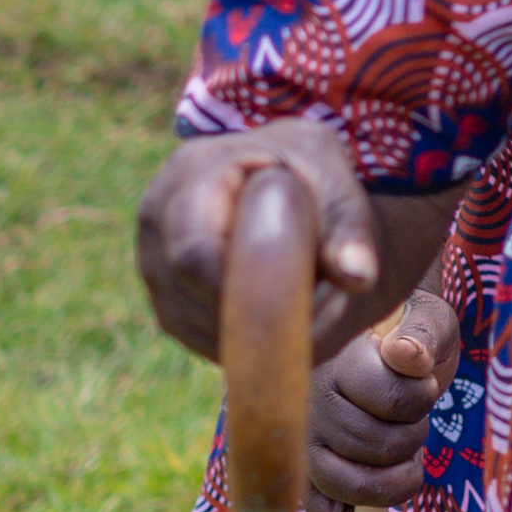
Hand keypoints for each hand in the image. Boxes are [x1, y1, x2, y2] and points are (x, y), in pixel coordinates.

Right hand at [135, 121, 391, 367]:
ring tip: (305, 309)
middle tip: (313, 314)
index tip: (294, 308)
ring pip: (186, 320)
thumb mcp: (337, 184)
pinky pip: (191, 331)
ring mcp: (152, 259)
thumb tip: (359, 278)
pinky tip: (278, 325)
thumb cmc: (311, 172)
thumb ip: (351, 228)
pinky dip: (236, 338)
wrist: (284, 174)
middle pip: (185, 291)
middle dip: (249, 313)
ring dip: (244, 331)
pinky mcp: (164, 293)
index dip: (236, 289)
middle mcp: (157, 218)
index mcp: (192, 173)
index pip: (193, 250)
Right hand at [311, 285, 462, 509]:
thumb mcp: (427, 322)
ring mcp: (303, 445)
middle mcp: (310, 407)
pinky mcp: (305, 477)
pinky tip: (372, 501)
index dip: (422, 398)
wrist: (384, 346)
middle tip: (412, 418)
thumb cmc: (409, 337)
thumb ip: (421, 335)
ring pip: (354, 484)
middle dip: (413, 437)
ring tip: (399, 446)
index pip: (393, 399)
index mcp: (339, 363)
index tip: (423, 384)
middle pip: (380, 446)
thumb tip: (404, 354)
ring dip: (395, 475)